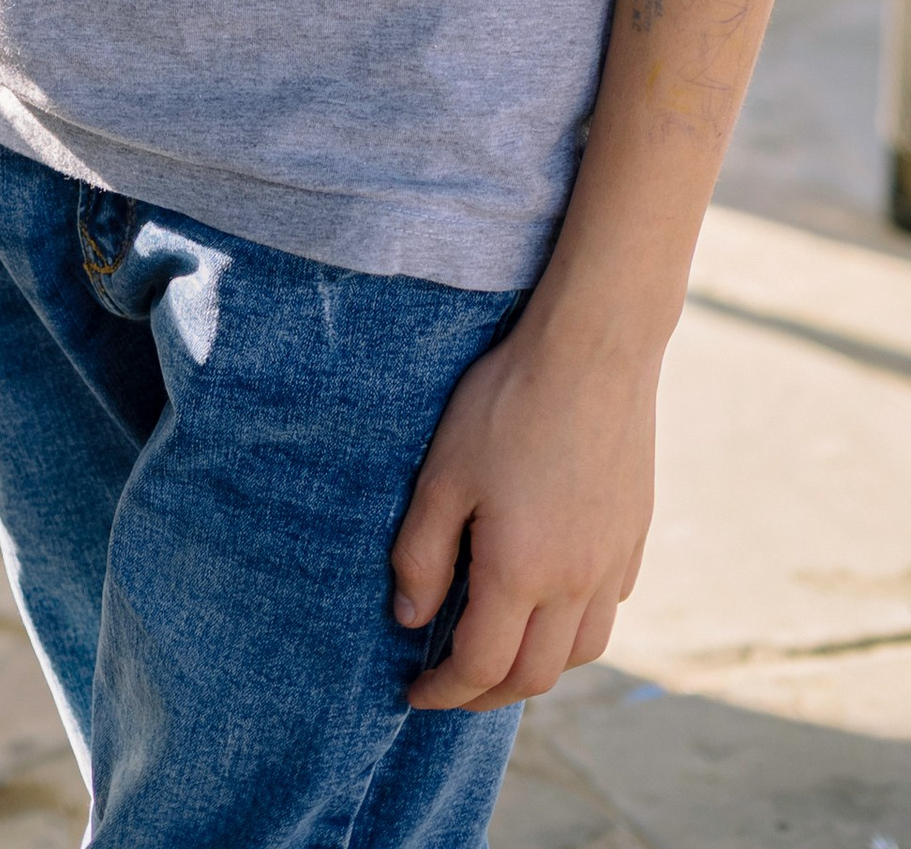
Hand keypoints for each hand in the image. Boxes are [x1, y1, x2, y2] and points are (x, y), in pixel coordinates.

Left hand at [392, 301, 657, 709]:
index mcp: (522, 573)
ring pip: (581, 652)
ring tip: (499, 654)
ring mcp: (613, 563)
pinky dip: (574, 629)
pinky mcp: (634, 537)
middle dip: (486, 695)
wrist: (595, 351)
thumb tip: (411, 620)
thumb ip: (423, 555)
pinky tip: (551, 603)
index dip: (445, 693)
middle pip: (535, 676)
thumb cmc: (508, 404)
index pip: (481, 666)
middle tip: (450, 687)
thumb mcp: (443, 474)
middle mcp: (576, 583)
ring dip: (537, 669)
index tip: (415, 694)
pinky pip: (607, 610)